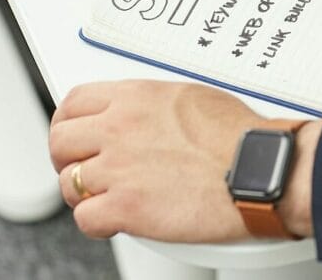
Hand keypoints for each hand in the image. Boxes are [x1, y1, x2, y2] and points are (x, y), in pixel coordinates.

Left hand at [48, 80, 321, 241]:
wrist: (261, 169)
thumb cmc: (242, 137)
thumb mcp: (193, 97)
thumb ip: (156, 105)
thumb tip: (149, 114)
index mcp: (136, 97)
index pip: (74, 102)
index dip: (70, 122)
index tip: (77, 134)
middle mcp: (121, 127)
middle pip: (60, 141)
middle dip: (68, 158)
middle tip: (85, 169)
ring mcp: (120, 167)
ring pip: (68, 183)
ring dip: (84, 194)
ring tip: (106, 198)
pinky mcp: (126, 206)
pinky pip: (85, 218)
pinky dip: (97, 223)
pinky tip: (115, 221)